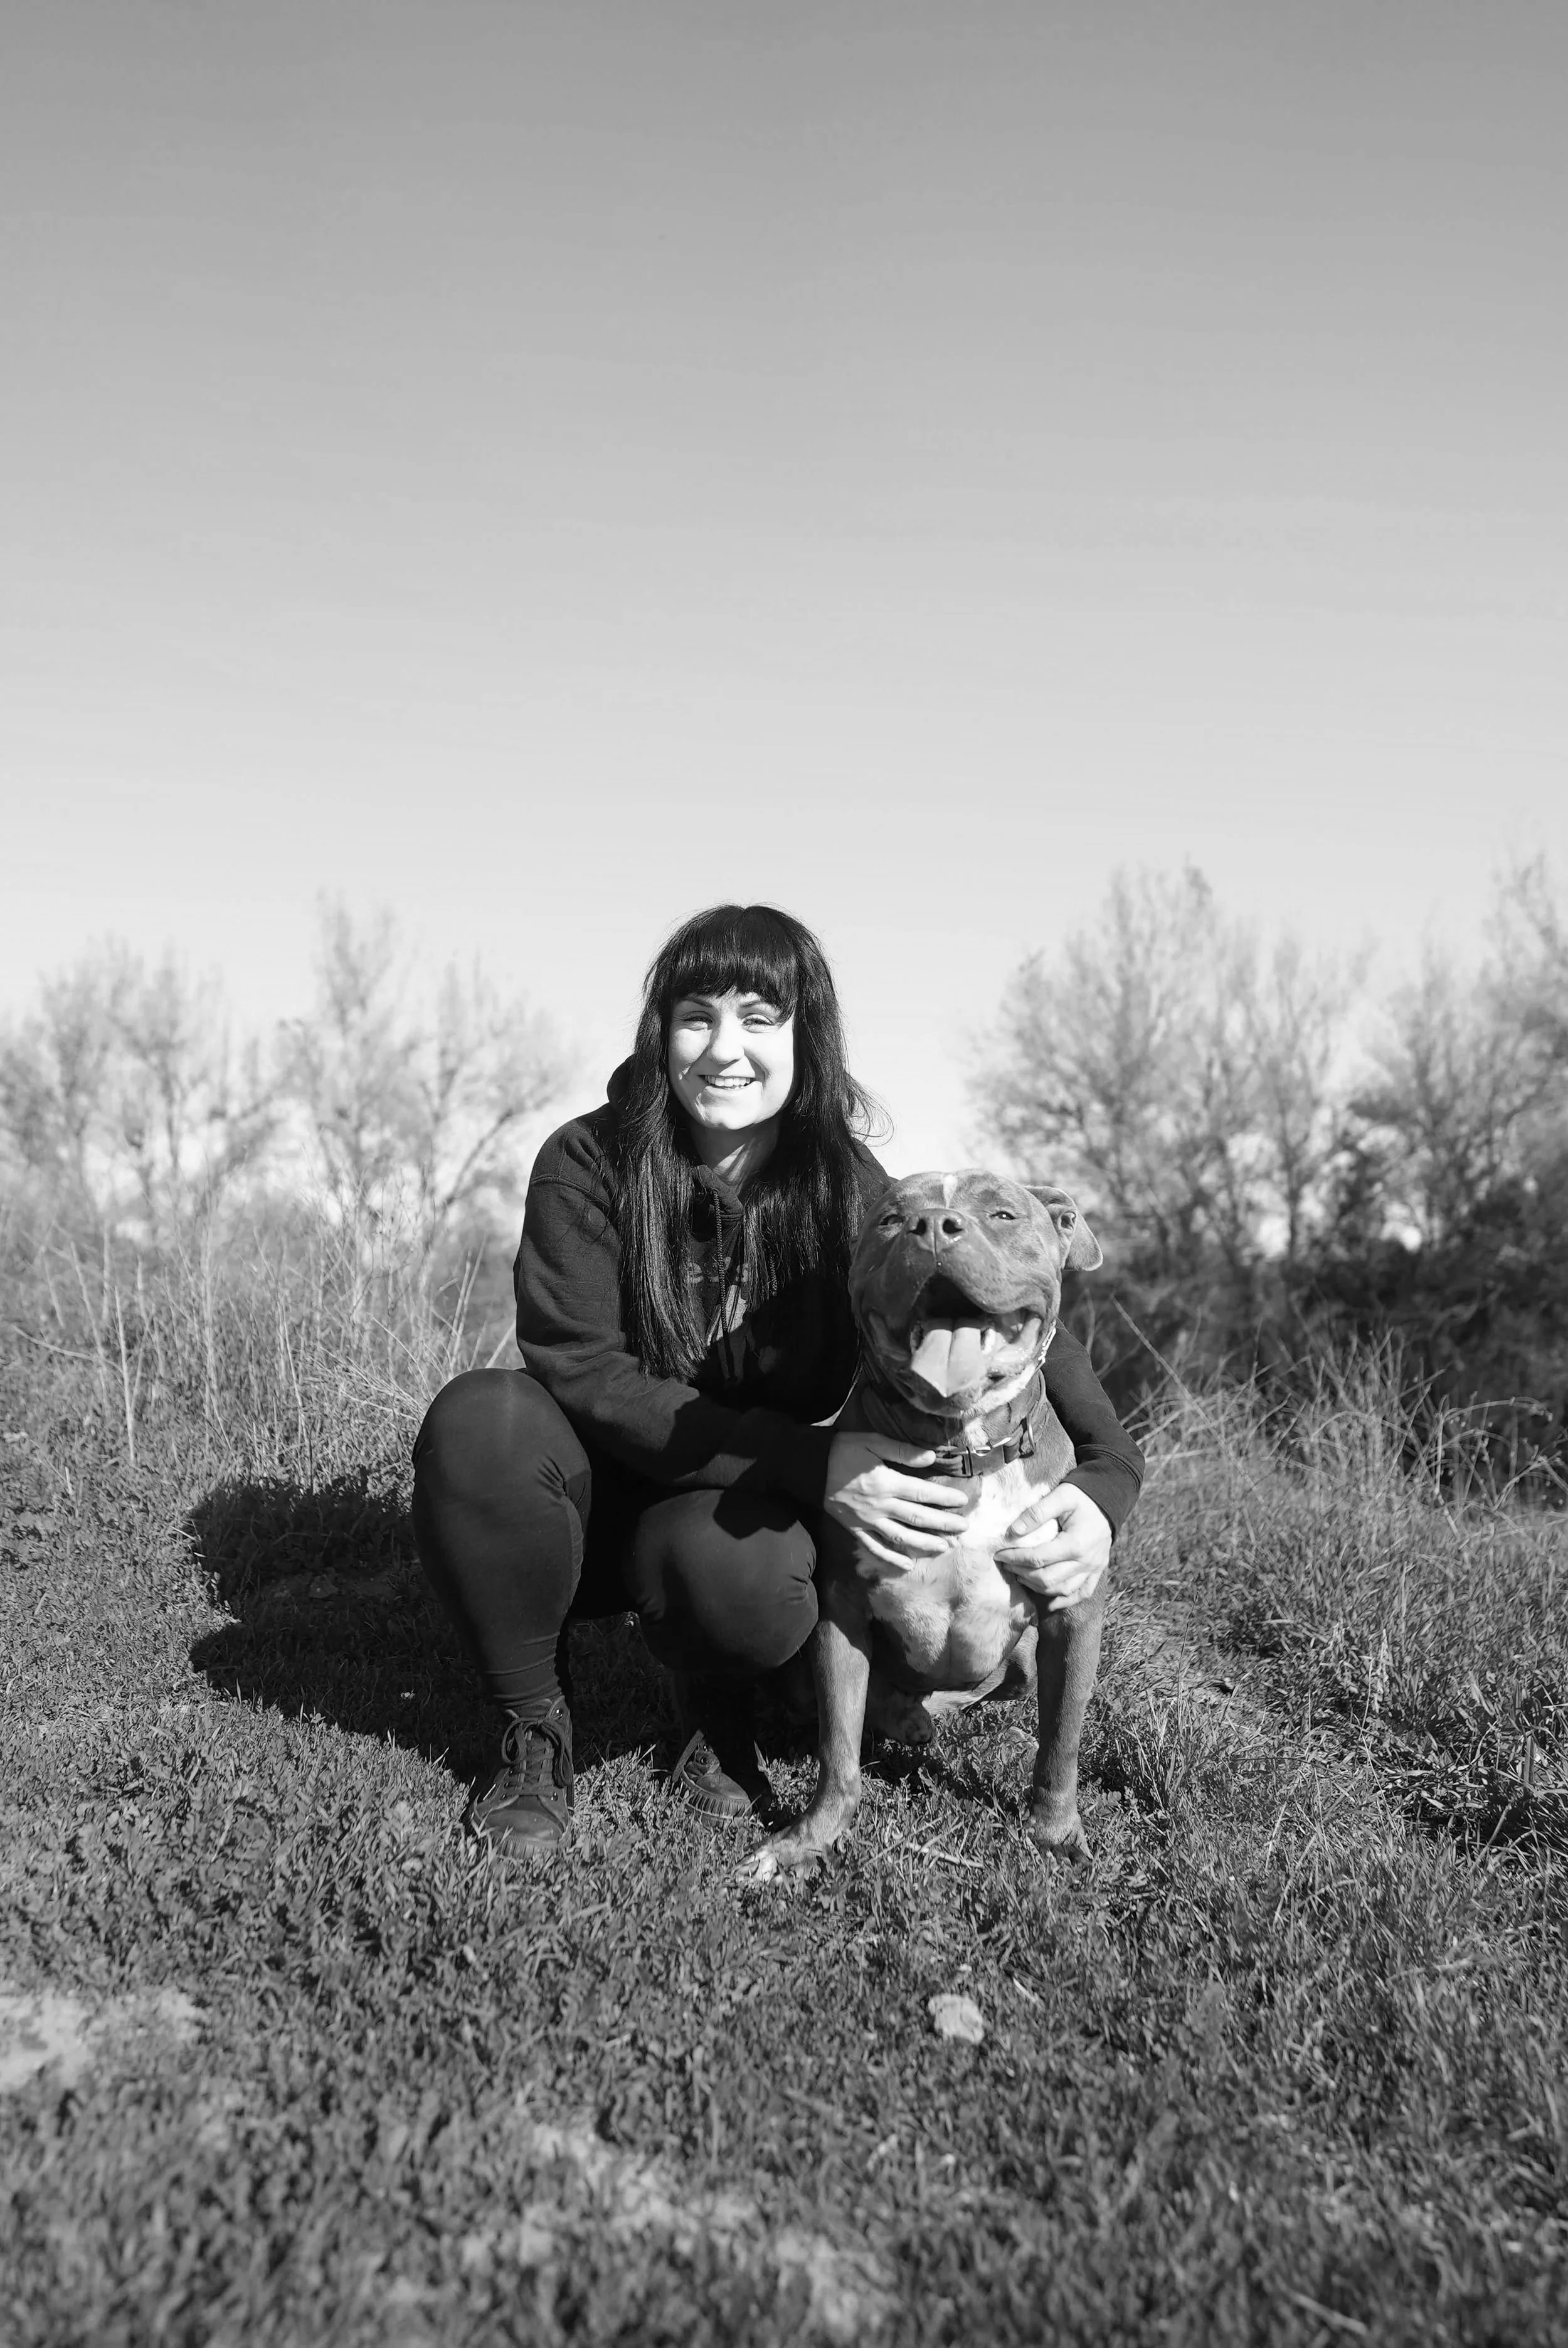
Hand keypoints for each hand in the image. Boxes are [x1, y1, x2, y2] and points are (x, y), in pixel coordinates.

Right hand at [823, 1431, 971, 1574]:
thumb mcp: (872, 1442)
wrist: (809, 1468)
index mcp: (886, 1482)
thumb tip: (931, 1459)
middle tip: (964, 1528)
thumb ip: (902, 1451)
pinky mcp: (855, 1529)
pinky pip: (875, 1548)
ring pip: (901, 1537)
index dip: (945, 1499)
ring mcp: (868, 1521)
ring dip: (924, 1544)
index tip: (963, 1502)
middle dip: (943, 1524)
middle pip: (917, 1518)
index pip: (923, 1493)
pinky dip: (891, 1559)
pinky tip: (908, 1565)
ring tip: (945, 1547)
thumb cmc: (843, 1450)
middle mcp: (880, 1506)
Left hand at [994, 1483, 1111, 1610]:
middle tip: (1007, 1565)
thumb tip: (1013, 1531)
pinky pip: (1082, 1593)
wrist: (1109, 1498)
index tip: (999, 1555)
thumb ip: (1037, 1513)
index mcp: (1075, 1543)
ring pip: (1062, 1590)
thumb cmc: (1082, 1496)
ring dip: (1038, 1587)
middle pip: (1047, 1578)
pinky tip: (1050, 1603)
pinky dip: (1065, 1601)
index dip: (1015, 1558)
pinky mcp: (1097, 1570)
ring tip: (1021, 1576)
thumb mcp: (1060, 1496)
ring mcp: (1093, 1568)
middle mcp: (1085, 1561)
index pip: (1038, 1558)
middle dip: (1022, 1573)